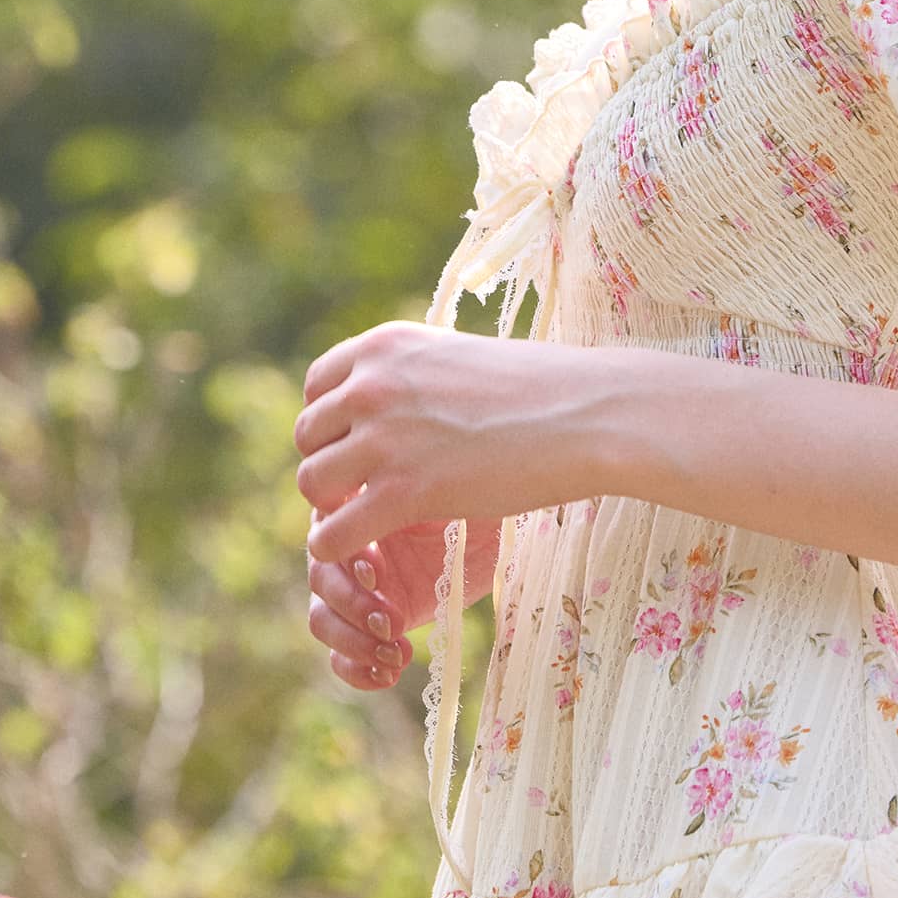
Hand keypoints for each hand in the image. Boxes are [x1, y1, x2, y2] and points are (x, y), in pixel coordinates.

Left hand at [293, 318, 613, 567]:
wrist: (589, 415)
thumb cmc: (544, 389)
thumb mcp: (460, 359)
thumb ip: (414, 377)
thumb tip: (392, 407)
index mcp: (386, 346)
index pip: (316, 387)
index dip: (333, 424)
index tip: (361, 447)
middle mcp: (372, 385)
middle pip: (307, 437)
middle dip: (332, 465)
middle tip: (369, 489)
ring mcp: (383, 438)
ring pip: (311, 484)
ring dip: (334, 507)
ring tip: (372, 518)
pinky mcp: (401, 492)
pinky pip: (331, 534)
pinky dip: (338, 547)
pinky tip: (365, 550)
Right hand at [305, 514, 503, 690]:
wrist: (496, 537)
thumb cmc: (472, 507)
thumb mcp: (447, 498)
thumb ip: (408, 502)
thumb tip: (378, 512)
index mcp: (355, 509)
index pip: (328, 534)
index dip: (347, 558)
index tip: (377, 574)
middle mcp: (347, 551)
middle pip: (321, 581)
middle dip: (352, 604)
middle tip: (391, 621)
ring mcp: (355, 591)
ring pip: (323, 619)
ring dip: (354, 641)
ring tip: (396, 653)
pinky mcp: (368, 626)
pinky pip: (340, 655)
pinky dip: (356, 670)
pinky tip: (387, 675)